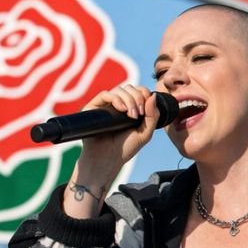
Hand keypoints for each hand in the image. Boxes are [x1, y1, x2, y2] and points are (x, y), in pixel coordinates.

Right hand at [64, 84, 160, 213]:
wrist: (107, 160)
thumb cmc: (125, 148)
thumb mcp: (145, 133)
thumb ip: (152, 116)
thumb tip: (153, 95)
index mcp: (130, 108)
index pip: (138, 91)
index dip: (144, 93)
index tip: (146, 108)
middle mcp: (117, 104)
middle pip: (130, 88)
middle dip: (137, 98)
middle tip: (138, 114)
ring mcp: (105, 105)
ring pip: (119, 90)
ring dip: (129, 99)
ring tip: (131, 116)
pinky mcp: (94, 107)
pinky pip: (105, 94)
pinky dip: (116, 99)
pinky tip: (121, 109)